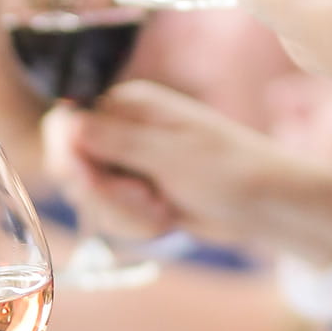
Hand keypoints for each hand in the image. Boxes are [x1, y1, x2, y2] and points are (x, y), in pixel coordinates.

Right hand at [43, 82, 331, 264]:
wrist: (268, 205)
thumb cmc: (229, 170)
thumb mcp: (167, 153)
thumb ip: (111, 138)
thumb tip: (63, 121)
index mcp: (128, 104)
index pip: (65, 126)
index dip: (70, 161)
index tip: (90, 183)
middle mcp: (122, 129)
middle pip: (73, 168)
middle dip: (106, 197)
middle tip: (150, 201)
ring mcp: (129, 163)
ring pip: (91, 198)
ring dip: (124, 217)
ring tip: (165, 212)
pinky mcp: (137, 193)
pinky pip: (111, 216)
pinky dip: (135, 226)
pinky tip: (167, 219)